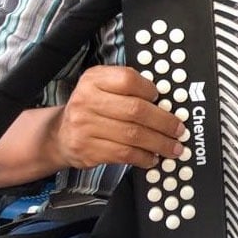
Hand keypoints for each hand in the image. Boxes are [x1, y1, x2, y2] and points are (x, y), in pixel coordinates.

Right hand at [47, 65, 184, 169]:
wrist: (59, 134)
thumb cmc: (90, 109)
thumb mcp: (100, 87)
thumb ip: (126, 88)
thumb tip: (164, 100)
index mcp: (94, 79)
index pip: (128, 79)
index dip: (150, 90)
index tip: (163, 99)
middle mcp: (87, 100)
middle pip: (135, 110)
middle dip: (164, 122)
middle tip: (179, 129)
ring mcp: (85, 126)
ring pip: (132, 135)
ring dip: (159, 143)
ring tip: (173, 147)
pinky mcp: (88, 150)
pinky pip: (124, 154)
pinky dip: (143, 157)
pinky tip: (152, 157)